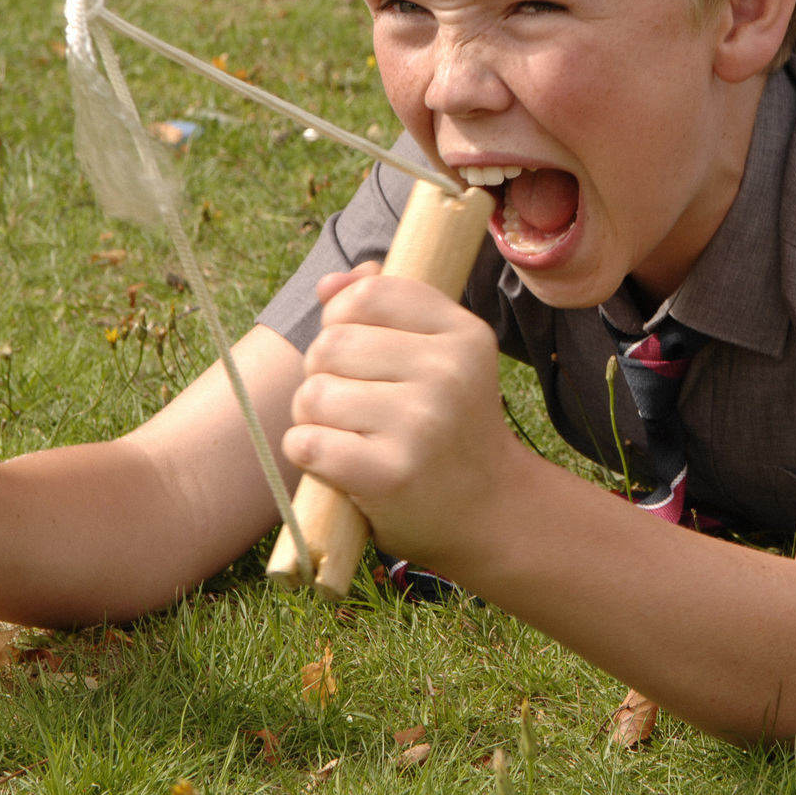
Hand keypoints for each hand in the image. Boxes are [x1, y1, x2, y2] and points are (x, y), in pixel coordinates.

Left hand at [284, 264, 514, 566]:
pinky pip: (307, 443)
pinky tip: (338, 462)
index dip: (343, 318)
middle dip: (324, 373)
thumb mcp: (442, 356)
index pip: (368, 294)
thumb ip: (389, 306)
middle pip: (331, 344)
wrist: (489, 510)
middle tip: (355, 404)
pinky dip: (307, 453)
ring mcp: (422, 424)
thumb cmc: (451, 427)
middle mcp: (449, 373)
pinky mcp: (391, 474)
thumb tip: (329, 284)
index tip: (359, 352)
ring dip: (313, 416)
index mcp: (464, 334)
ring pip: (313, 394)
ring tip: (348, 434)